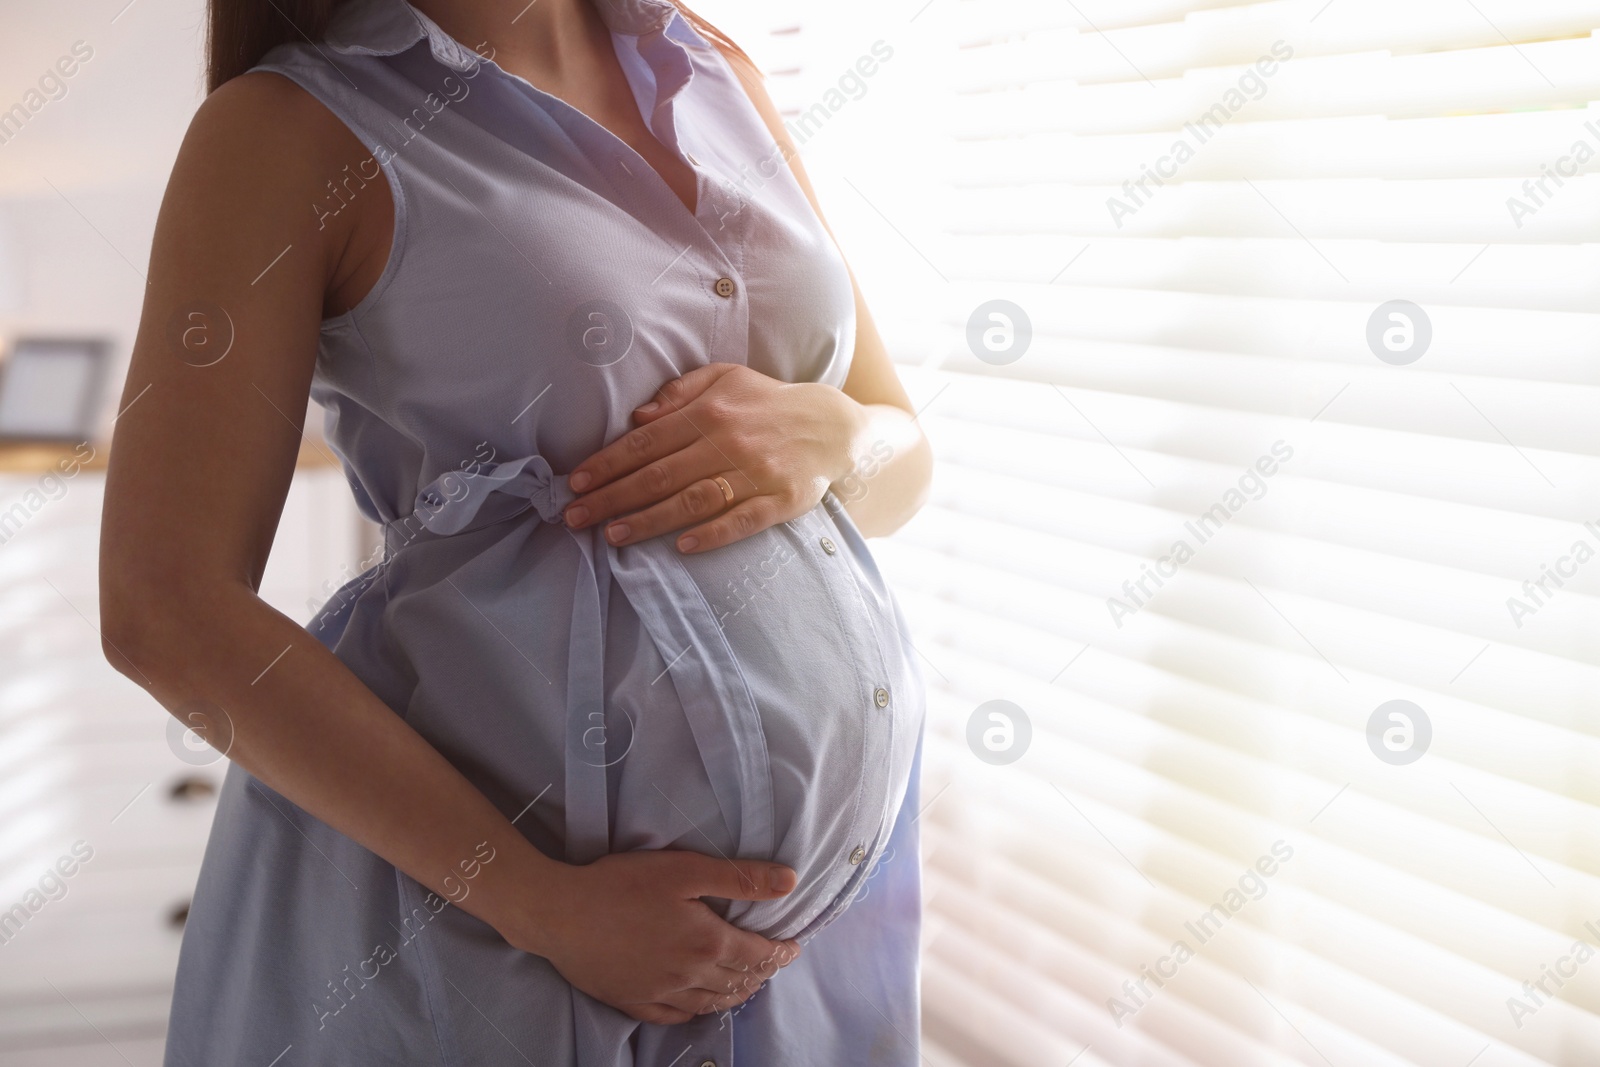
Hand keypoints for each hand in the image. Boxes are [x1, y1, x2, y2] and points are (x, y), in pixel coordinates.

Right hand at [513, 850, 801, 1024]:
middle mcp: (689, 975)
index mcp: (707, 942)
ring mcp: (659, 993)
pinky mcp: (631, 1001)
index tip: (793, 948)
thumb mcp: (685, 868)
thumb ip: (739, 878)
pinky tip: (697, 1006)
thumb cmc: (620, 883)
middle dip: (761, 974)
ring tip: (746, 986)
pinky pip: (673, 1017)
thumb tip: (790, 883)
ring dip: (734, 995)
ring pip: (709, 1004)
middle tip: (772, 964)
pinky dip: (695, 1012)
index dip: (780, 952)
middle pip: (737, 982)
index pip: (757, 955)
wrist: (559, 912)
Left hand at [562, 363, 863, 552]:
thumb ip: (679, 392)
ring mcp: (755, 473)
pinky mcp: (780, 501)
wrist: (832, 424)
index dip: (608, 463)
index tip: (575, 482)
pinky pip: (743, 520)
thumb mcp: (725, 378)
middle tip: (575, 517)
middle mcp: (728, 442)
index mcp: (709, 412)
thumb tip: (638, 416)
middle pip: (660, 475)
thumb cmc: (767, 402)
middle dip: (612, 497)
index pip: (646, 441)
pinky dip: (712, 535)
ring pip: (693, 501)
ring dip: (650, 520)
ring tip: (613, 536)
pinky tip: (682, 548)